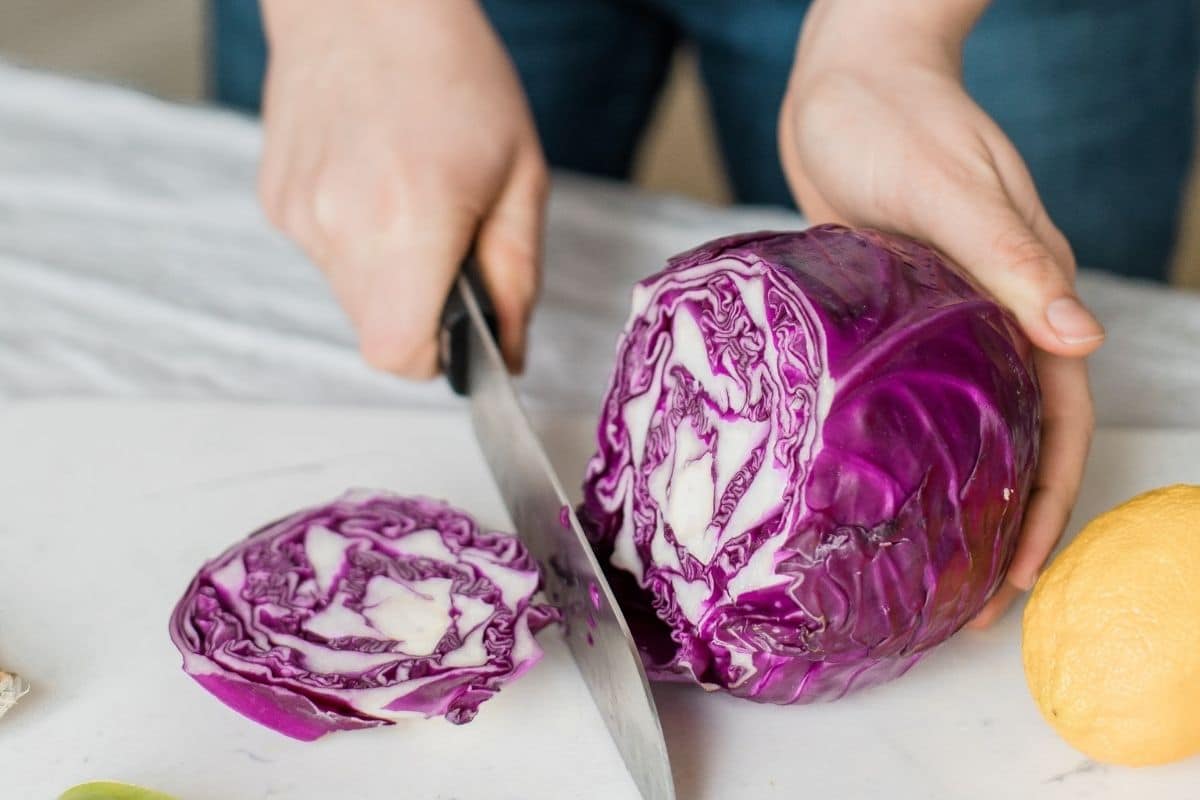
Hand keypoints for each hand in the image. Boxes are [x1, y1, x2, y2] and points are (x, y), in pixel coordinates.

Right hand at [258, 0, 546, 375]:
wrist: (365, 2)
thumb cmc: (456, 76)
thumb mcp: (522, 178)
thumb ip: (518, 279)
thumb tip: (508, 355)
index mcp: (410, 222)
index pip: (400, 354)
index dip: (437, 356)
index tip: (462, 328)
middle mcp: (339, 226)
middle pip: (377, 333)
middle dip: (421, 313)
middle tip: (448, 245)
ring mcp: (298, 214)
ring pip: (351, 297)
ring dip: (388, 274)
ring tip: (409, 199)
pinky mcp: (275, 201)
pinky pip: (325, 256)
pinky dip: (356, 241)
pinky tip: (373, 182)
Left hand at [779, 0, 1104, 625]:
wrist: (844, 79)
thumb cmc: (895, 117)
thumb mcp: (949, 184)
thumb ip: (1008, 256)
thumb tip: (1080, 338)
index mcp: (1025, 289)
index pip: (1060, 417)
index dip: (1051, 498)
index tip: (1024, 573)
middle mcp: (992, 312)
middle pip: (1018, 435)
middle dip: (1008, 520)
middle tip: (971, 600)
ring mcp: (941, 314)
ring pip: (966, 420)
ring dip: (958, 492)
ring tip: (927, 563)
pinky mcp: (891, 310)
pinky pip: (909, 390)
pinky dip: (905, 441)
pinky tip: (872, 481)